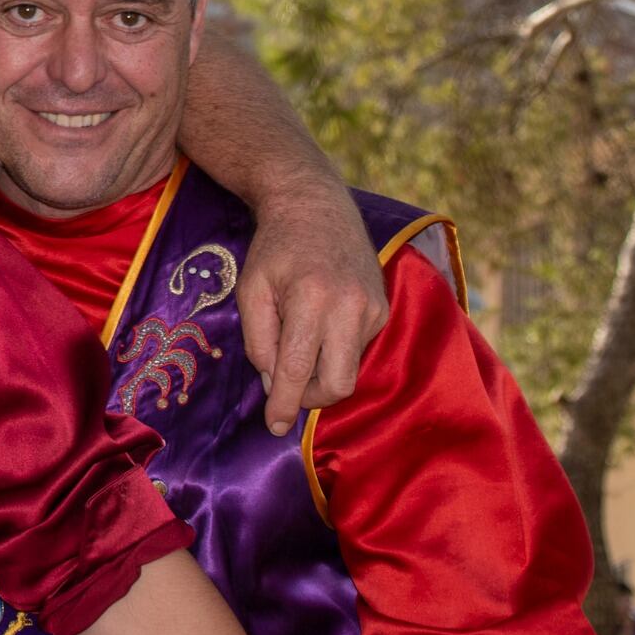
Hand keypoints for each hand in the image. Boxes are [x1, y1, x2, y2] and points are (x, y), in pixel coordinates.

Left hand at [237, 180, 388, 433]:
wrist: (315, 207)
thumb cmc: (275, 249)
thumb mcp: (251, 288)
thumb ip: (258, 339)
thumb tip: (273, 383)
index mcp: (310, 299)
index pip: (297, 369)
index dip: (284, 404)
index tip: (274, 427)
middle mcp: (349, 306)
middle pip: (336, 383)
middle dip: (309, 398)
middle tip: (285, 389)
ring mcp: (373, 309)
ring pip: (350, 371)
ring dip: (321, 376)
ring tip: (298, 351)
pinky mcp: (384, 310)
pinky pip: (357, 350)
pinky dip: (335, 351)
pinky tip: (319, 326)